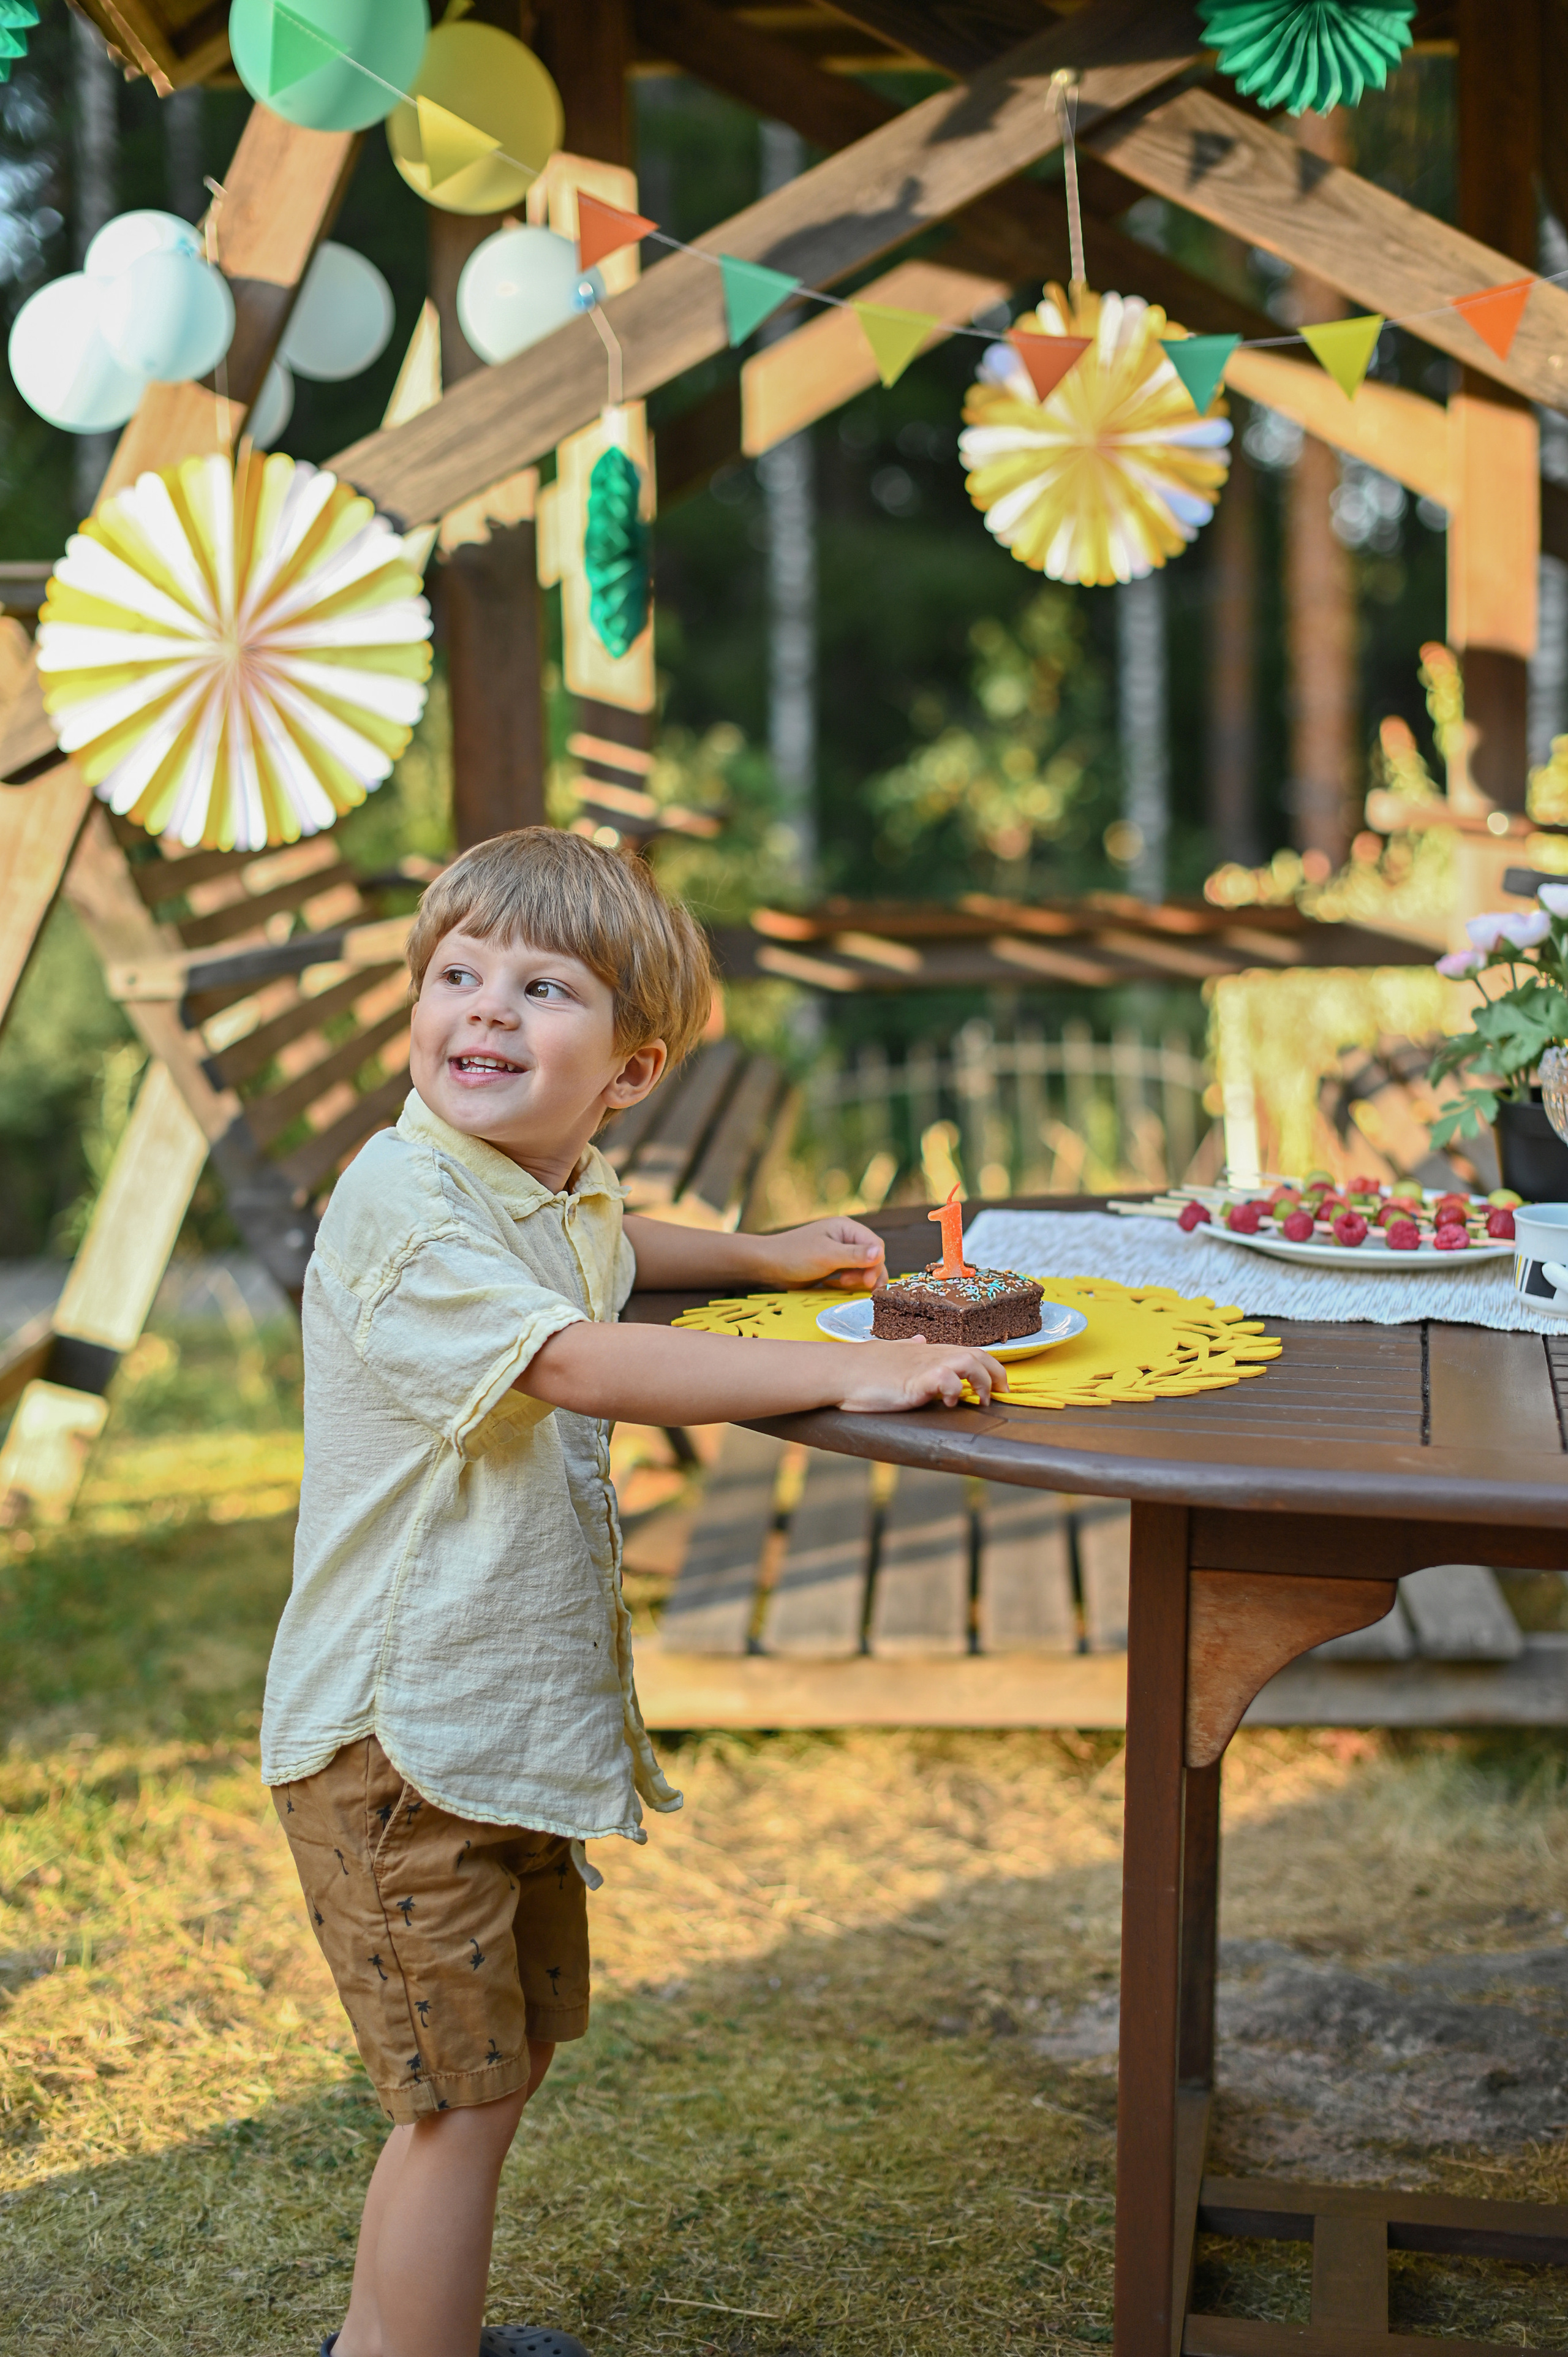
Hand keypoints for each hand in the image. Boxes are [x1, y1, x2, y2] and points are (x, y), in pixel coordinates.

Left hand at [759, 1215, 887, 1291]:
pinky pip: (851, 1273)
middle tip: (861, 1287)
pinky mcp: (833, 1264)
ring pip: (863, 1267)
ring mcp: (839, 1251)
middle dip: (868, 1273)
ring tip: (843, 1284)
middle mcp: (845, 1237)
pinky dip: (850, 1281)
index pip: (875, 1245)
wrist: (768, 1265)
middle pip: (872, 1257)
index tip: (868, 1282)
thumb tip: (880, 1253)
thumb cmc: (794, 1255)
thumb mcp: (826, 1255)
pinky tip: (837, 1284)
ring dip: (859, 1278)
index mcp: (846, 1228)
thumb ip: (854, 1255)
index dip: (876, 1264)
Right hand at [835, 1336, 1006, 1411]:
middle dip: (996, 1374)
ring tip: (981, 1399)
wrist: (839, 1371)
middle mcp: (931, 1355)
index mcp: (928, 1350)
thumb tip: (918, 1339)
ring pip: (968, 1363)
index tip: (1000, 1383)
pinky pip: (945, 1380)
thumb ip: (907, 1346)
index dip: (990, 1365)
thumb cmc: (862, 1365)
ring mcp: (923, 1367)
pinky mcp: (914, 1382)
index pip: (970, 1351)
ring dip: (981, 1381)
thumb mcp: (890, 1351)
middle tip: (1002, 1394)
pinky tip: (950, 1401)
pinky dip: (954, 1389)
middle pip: (977, 1355)